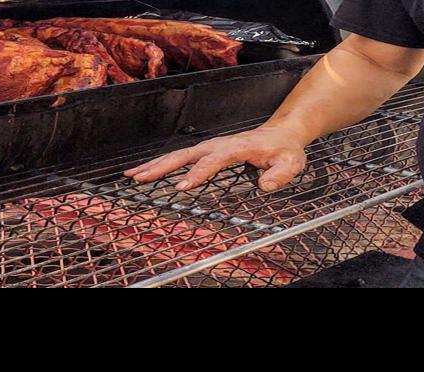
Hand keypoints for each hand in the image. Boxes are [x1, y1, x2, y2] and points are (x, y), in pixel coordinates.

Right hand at [124, 126, 309, 192]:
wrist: (281, 134)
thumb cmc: (284, 150)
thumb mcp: (291, 163)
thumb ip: (280, 174)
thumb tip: (266, 185)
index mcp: (235, 148)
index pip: (212, 161)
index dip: (197, 174)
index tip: (181, 187)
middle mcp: (217, 145)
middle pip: (184, 155)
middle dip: (161, 166)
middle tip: (139, 178)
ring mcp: (210, 146)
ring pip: (177, 154)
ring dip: (154, 164)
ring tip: (132, 175)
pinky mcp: (206, 151)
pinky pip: (180, 157)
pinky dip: (161, 163)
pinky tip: (147, 172)